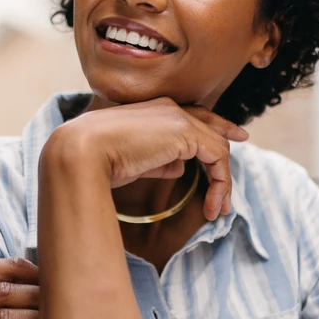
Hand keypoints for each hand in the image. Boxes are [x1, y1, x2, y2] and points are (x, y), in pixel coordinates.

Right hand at [45, 98, 247, 219]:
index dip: (218, 125)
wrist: (82, 151)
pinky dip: (220, 183)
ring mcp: (179, 119)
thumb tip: (180, 166)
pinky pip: (217, 158)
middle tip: (232, 182)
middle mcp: (169, 108)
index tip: (236, 135)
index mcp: (153, 110)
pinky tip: (211, 205)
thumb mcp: (134, 160)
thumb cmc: (96, 160)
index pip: (194, 114)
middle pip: (211, 125)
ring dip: (221, 182)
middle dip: (228, 149)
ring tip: (218, 209)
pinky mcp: (186, 133)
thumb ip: (159, 160)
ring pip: (217, 147)